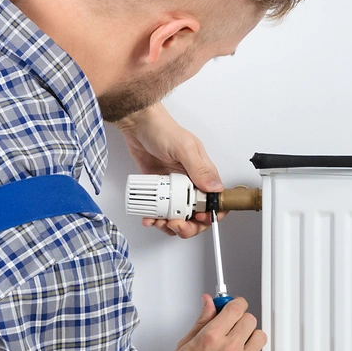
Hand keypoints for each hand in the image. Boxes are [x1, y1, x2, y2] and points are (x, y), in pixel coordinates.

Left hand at [115, 102, 219, 237]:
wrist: (136, 125)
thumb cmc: (161, 129)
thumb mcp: (184, 147)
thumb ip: (199, 169)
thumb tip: (215, 187)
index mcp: (203, 173)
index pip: (215, 200)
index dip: (211, 214)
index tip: (199, 218)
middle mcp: (190, 182)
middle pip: (196, 214)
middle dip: (188, 225)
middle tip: (175, 224)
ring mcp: (174, 187)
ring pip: (178, 215)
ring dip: (169, 224)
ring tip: (160, 222)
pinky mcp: (159, 189)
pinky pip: (160, 209)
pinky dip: (155, 217)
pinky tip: (149, 217)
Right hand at [154, 296, 266, 350]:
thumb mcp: (184, 346)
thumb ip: (201, 322)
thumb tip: (209, 303)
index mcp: (212, 337)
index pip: (236, 308)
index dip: (236, 304)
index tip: (235, 306)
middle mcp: (230, 349)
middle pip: (250, 320)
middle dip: (241, 321)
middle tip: (233, 328)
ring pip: (259, 338)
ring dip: (250, 339)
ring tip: (237, 347)